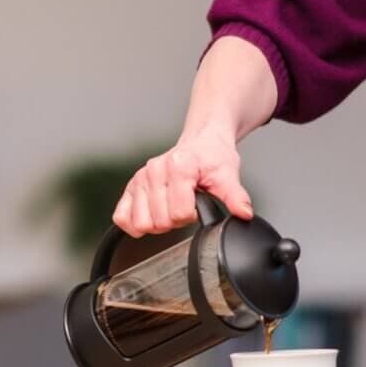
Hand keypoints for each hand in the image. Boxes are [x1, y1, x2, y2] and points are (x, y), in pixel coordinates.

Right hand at [112, 130, 252, 235]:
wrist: (202, 142)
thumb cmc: (213, 157)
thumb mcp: (229, 174)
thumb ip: (235, 196)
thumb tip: (243, 213)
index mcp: (178, 167)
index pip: (179, 213)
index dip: (191, 216)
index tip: (197, 205)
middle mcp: (154, 170)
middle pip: (160, 222)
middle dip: (176, 221)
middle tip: (186, 206)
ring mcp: (140, 178)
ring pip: (141, 223)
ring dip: (158, 223)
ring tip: (171, 208)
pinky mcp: (131, 186)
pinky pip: (121, 217)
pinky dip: (135, 223)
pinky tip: (152, 215)